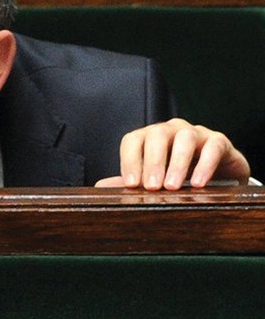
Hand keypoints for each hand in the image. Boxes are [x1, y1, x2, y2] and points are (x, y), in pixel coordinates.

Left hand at [95, 118, 249, 189]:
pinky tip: (198, 183)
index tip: (131, 184)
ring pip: (184, 138)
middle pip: (157, 136)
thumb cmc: (177, 176)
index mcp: (149, 138)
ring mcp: (195, 133)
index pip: (133, 141)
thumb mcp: (153, 179)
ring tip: (172, 186)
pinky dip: (205, 164)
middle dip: (152, 162)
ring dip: (177, 163)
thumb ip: (130, 181)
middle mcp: (170, 131)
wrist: (217, 176)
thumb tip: (100, 187)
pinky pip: (213, 147)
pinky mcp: (219, 141)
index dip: (130, 161)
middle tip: (152, 187)